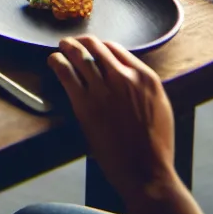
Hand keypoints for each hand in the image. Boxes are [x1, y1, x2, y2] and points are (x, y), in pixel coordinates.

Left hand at [49, 36, 203, 213]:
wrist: (146, 170)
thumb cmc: (155, 145)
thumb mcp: (159, 106)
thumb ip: (143, 86)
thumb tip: (128, 74)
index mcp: (145, 77)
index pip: (116, 48)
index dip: (100, 46)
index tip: (92, 47)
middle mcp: (124, 78)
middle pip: (96, 47)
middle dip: (81, 42)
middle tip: (71, 43)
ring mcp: (103, 89)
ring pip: (79, 56)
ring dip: (67, 48)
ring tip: (60, 46)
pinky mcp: (84, 103)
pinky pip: (66, 73)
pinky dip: (57, 62)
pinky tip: (53, 61)